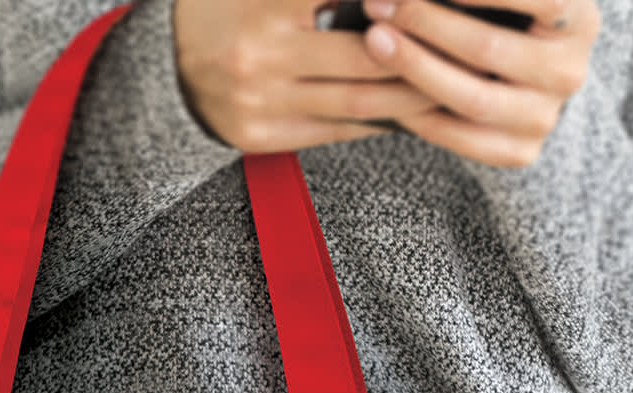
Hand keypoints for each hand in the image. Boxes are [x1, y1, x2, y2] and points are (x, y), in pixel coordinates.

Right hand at [171, 0, 436, 151]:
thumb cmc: (228, 7)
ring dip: (412, 94)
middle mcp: (262, 51)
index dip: (403, 7)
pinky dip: (381, 121)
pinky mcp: (261, 138)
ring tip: (452, 83)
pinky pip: (339, 131)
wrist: (161, 69)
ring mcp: (261, 101)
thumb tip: (396, 0)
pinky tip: (413, 110)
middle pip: (368, 54)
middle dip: (423, 52)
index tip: (441, 7)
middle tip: (470, 48)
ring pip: (360, 101)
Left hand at [360, 0, 600, 165]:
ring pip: (473, 98)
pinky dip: (420, 115)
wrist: (533, 84)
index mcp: (579, 19)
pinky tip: (386, 91)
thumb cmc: (513, 20)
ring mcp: (546, 117)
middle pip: (488, 48)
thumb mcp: (515, 1)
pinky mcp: (522, 153)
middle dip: (425, 22)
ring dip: (415, 68)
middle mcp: (569, 71)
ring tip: (375, 40)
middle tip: (377, 4)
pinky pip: (462, 138)